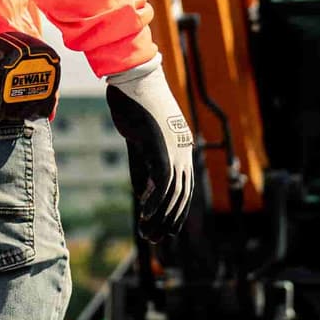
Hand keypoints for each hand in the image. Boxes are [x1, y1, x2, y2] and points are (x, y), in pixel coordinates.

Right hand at [105, 62, 202, 257]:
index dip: (177, 212)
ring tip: (148, 234)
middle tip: (155, 241)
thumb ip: (144, 168)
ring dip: (161, 217)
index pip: (185, 188)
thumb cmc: (134, 105)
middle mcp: (183, 151)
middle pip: (182, 195)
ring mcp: (175, 149)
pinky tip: (147, 215)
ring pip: (174, 192)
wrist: (133, 79)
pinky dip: (156, 200)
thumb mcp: (139, 142)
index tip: (166, 231)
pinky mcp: (161, 146)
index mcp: (181, 149)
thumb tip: (146, 196)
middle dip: (170, 221)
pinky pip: (163, 180)